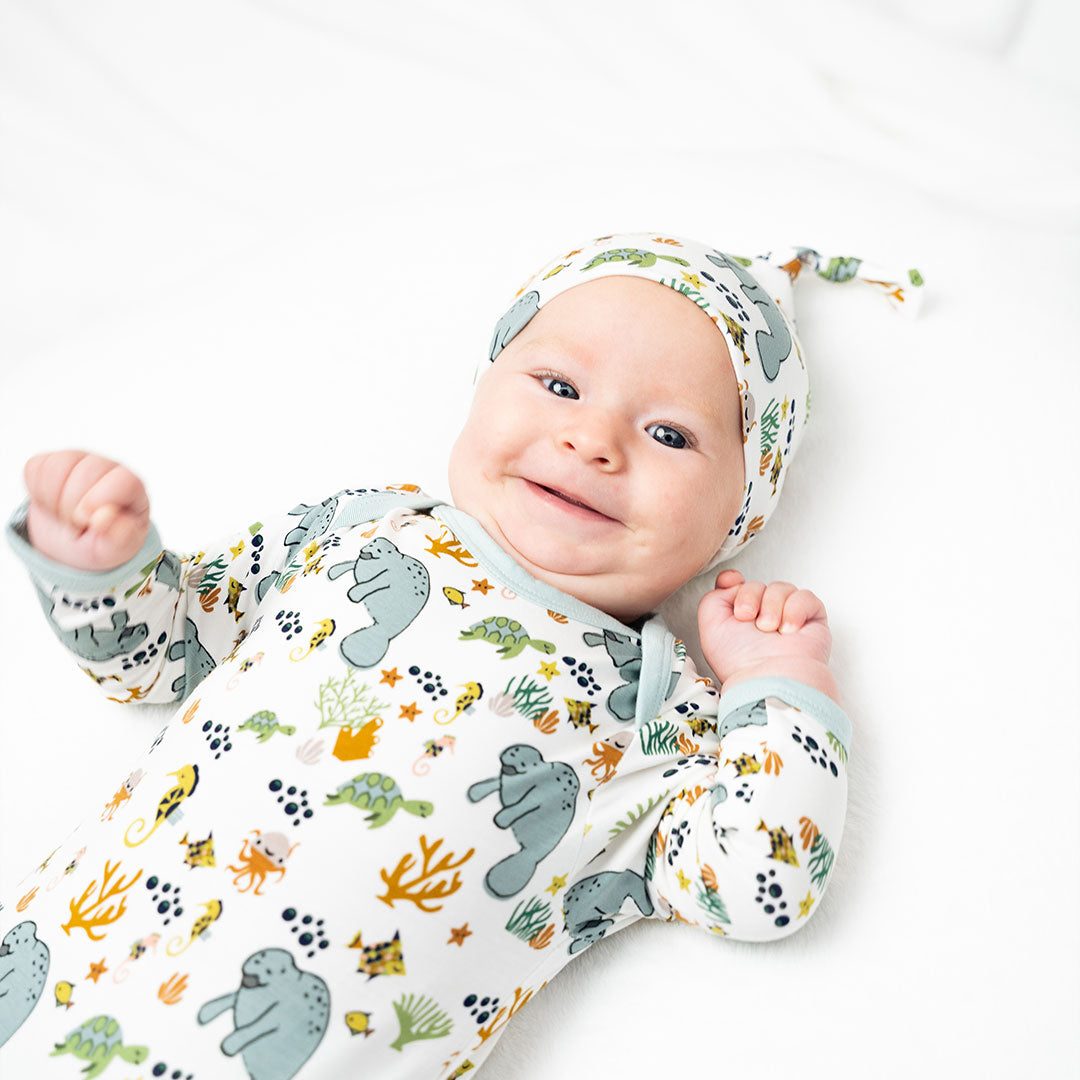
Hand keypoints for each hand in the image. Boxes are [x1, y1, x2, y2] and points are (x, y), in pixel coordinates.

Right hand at [23, 450, 150, 571]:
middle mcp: (109, 468)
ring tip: (63, 516)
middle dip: (72, 507)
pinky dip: (37, 492)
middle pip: (87, 473)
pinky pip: (35, 468)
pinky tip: (50, 504)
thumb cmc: (100, 543)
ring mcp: (80, 460)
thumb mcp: (113, 551)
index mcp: (133, 489)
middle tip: (76, 525)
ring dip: (52, 501)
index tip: (85, 521)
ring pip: (58, 467)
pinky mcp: (52, 460)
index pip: (124, 481)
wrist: (71, 540)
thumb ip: (118, 539)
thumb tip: (106, 517)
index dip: (100, 501)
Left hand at [698, 569, 836, 699]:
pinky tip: (788, 630)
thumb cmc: (739, 660)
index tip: (729, 584)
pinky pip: (806, 597)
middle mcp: (763, 618)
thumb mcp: (710, 626)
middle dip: (750, 596)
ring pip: (781, 587)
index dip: (732, 580)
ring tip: (769, 629)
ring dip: (771, 605)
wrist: (769, 678)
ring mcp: (789, 618)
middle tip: (748, 618)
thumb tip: (734, 583)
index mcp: (740, 619)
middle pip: (757, 584)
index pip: (738, 585)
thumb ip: (714, 598)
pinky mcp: (813, 621)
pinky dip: (795, 609)